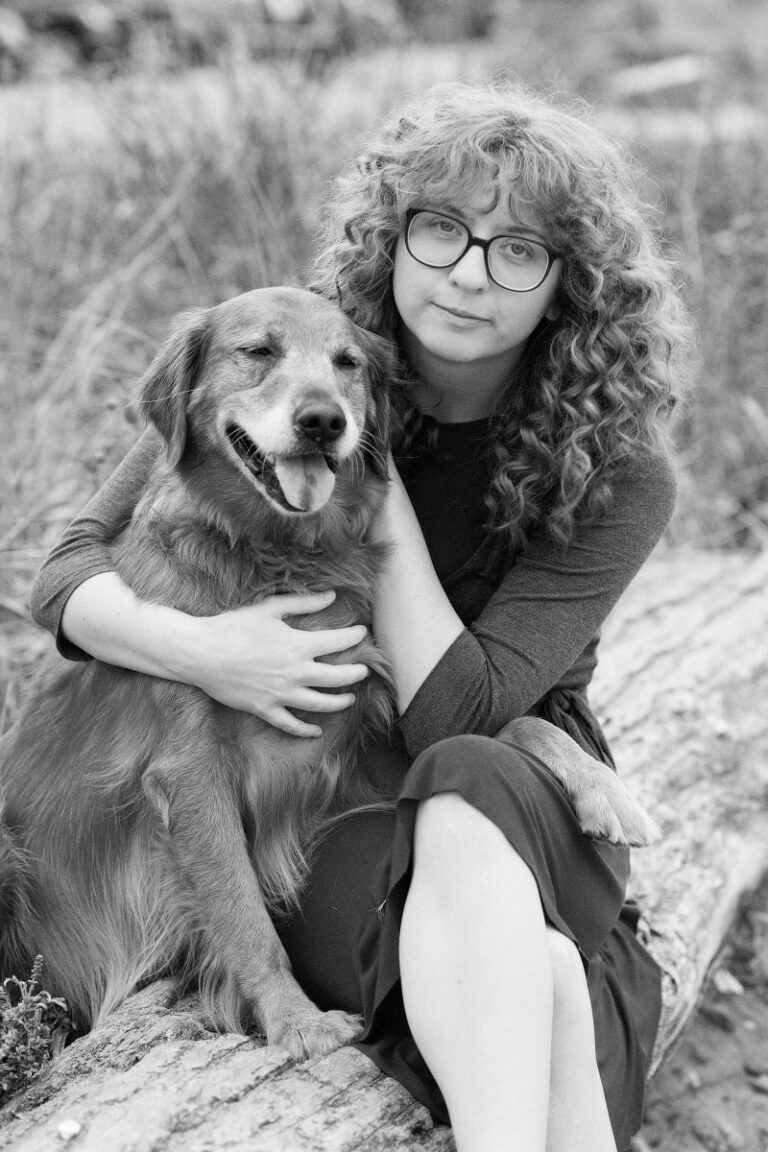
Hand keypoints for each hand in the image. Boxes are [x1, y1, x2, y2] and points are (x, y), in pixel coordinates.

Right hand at [187, 591, 369, 737]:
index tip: (362, 633)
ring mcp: (280, 694)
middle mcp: (294, 673)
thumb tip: (332, 596)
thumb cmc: (234, 626)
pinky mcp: (265, 709)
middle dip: (355, 673)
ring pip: (320, 704)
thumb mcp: (270, 608)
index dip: (354, 637)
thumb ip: (304, 603)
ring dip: (340, 702)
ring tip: (350, 698)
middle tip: (364, 670)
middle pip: (337, 678)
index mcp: (298, 645)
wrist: (201, 653)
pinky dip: (305, 730)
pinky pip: (290, 725)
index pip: (338, 642)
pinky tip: (316, 731)